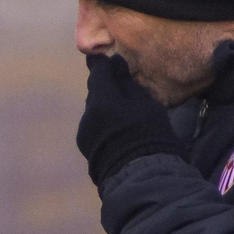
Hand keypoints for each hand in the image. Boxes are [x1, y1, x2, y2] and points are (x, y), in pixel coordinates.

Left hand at [75, 54, 184, 186]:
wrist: (141, 175)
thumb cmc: (149, 134)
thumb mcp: (145, 103)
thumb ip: (127, 82)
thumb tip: (115, 63)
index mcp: (100, 98)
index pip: (97, 71)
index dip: (104, 64)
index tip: (109, 59)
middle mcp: (87, 113)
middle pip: (96, 93)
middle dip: (107, 89)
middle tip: (123, 89)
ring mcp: (84, 133)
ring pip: (94, 112)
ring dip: (105, 110)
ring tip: (124, 115)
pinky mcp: (86, 149)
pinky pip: (95, 129)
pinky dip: (104, 126)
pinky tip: (118, 133)